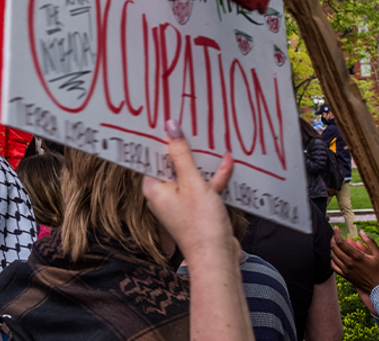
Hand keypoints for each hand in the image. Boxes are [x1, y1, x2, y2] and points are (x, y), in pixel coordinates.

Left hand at [142, 119, 236, 263]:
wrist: (218, 258)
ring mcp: (181, 203)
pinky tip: (227, 162)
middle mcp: (163, 195)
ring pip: (190, 175)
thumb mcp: (192, 182)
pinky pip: (203, 187)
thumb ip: (181, 154)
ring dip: (202, 162)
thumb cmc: (200, 223)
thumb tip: (170, 127)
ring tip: (209, 138)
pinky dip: (213, 177)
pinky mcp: (197, 209)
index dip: (157, 140)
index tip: (162, 120)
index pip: (152, 157)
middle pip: (171, 164)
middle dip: (182, 148)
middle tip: (187, 123)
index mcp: (153, 188)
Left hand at [331, 228, 378, 296]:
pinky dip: (333, 259)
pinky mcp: (345, 276)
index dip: (336, 234)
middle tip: (335, 235)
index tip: (336, 229)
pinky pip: (333, 266)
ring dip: (333, 248)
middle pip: (334, 248)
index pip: (340, 242)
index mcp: (357, 256)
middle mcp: (349, 263)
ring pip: (333, 256)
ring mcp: (346, 270)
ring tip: (337, 243)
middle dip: (333, 239)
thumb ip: (370, 242)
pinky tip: (337, 255)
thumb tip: (361, 232)